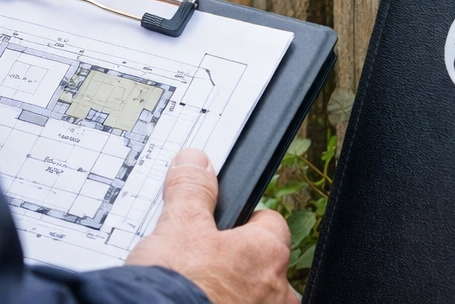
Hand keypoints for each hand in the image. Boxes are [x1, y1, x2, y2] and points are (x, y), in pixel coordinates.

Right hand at [125, 149, 296, 303]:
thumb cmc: (177, 286)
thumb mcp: (178, 226)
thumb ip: (192, 190)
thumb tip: (196, 162)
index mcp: (268, 254)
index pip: (269, 223)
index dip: (241, 219)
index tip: (219, 225)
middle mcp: (277, 293)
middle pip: (261, 263)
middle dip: (236, 261)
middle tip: (201, 260)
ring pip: (252, 296)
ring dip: (231, 292)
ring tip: (195, 288)